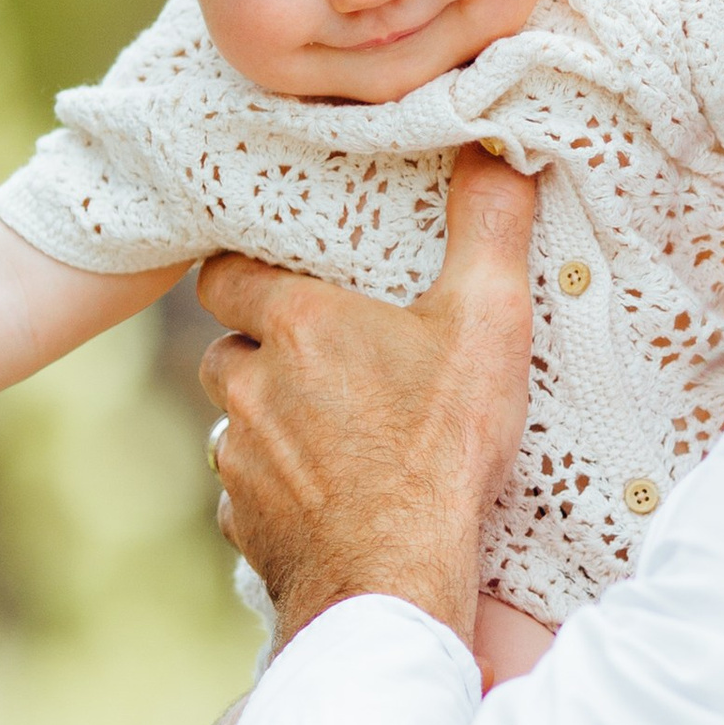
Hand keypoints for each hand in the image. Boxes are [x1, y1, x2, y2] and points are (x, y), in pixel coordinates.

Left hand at [197, 146, 536, 655]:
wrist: (396, 578)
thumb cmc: (440, 448)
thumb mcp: (485, 323)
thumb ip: (489, 226)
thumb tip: (497, 145)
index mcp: (296, 326)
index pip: (226, 274)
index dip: (249, 273)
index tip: (280, 276)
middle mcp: (250, 388)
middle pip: (227, 350)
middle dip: (261, 350)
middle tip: (323, 357)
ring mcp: (242, 463)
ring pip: (234, 424)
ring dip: (267, 422)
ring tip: (331, 431)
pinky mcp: (247, 527)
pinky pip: (246, 497)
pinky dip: (275, 493)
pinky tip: (325, 500)